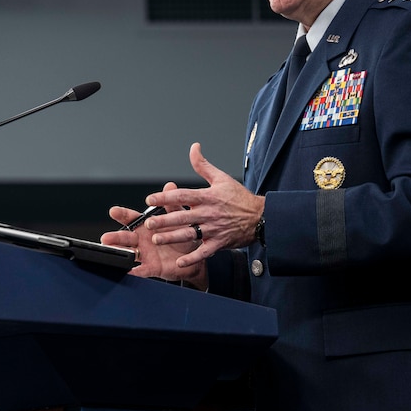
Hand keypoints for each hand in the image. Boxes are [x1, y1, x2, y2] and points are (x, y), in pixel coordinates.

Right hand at [100, 182, 207, 289]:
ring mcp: (145, 254)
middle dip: (115, 237)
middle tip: (105, 237)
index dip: (122, 215)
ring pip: (129, 253)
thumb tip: (169, 186)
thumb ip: (172, 204)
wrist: (193, 256)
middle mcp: (141, 239)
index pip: (131, 218)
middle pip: (125, 237)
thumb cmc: (182, 234)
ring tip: (112, 252)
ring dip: (120, 252)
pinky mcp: (151, 267)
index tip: (113, 211)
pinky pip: (142, 270)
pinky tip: (130, 270)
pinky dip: (135, 271)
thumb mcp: (179, 217)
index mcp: (146, 225)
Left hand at [143, 142, 264, 268]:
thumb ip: (203, 165)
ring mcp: (214, 229)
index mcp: (208, 197)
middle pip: (183, 216)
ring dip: (172, 237)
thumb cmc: (239, 198)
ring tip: (157, 239)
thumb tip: (194, 148)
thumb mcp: (221, 178)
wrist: (261, 216)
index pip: (183, 196)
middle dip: (164, 220)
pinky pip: (204, 252)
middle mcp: (209, 213)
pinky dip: (193, 258)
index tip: (150, 199)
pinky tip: (180, 263)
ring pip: (190, 234)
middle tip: (149, 223)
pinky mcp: (220, 243)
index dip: (166, 197)